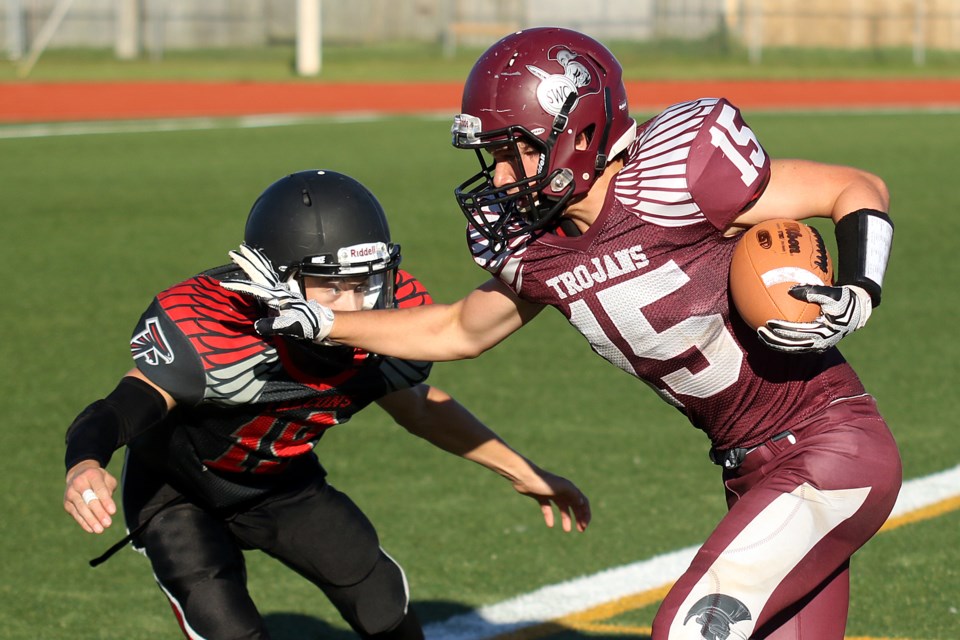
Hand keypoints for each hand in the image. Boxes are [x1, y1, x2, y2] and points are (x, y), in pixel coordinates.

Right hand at [64, 460, 117, 533]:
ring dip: (91, 520)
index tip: (113, 512)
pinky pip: (76, 514)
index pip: (99, 489)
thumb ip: (109, 490)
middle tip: (108, 523)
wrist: (79, 474)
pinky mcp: (66, 503)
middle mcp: (78, 483)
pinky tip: (91, 529)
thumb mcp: (107, 479)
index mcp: (91, 475)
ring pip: (81, 509)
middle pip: (89, 500)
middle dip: (99, 513)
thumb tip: (107, 507)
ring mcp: (70, 494)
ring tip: (100, 530)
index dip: (106, 501)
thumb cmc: (98, 479)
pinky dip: (84, 522)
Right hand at [220, 244, 333, 340]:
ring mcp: (280, 288)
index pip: (252, 289)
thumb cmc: (304, 324)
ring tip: (244, 249)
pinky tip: (260, 263)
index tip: (224, 283)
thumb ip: (274, 325)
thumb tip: (258, 326)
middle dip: (246, 261)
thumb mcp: (289, 326)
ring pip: (264, 269)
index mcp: (275, 297)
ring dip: (254, 259)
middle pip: (259, 271)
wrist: (318, 321)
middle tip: (233, 251)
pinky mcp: (282, 290)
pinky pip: (269, 274)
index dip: (238, 286)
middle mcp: (276, 289)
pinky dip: (262, 265)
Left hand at [511, 466, 590, 532]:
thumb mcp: (561, 488)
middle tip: (580, 530)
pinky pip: (548, 508)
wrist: (523, 477)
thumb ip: (573, 494)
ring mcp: (551, 493)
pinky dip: (550, 516)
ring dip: (566, 519)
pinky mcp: (541, 496)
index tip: (585, 526)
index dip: (586, 514)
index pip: (583, 501)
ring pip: (562, 508)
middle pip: (574, 506)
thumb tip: (583, 503)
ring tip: (567, 530)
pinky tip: (550, 525)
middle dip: (579, 517)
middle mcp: (562, 490)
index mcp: (569, 488)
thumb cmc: (543, 482)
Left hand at [757, 284, 872, 352]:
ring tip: (760, 335)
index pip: (798, 332)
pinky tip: (770, 335)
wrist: (858, 310)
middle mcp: (821, 343)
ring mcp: (818, 346)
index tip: (768, 322)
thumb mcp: (831, 293)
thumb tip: (790, 290)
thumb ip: (811, 292)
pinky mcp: (816, 345)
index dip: (782, 329)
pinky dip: (782, 342)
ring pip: (792, 349)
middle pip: (792, 345)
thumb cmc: (844, 299)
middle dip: (774, 340)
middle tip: (759, 331)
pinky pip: (796, 346)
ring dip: (775, 343)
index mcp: (824, 332)